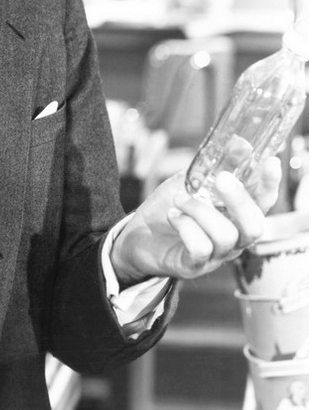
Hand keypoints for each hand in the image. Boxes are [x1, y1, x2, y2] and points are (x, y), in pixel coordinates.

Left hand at [110, 158, 280, 285]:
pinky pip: (201, 248)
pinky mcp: (193, 266)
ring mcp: (215, 256)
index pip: (263, 203)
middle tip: (222, 179)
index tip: (271, 161)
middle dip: (240, 200)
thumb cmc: (171, 206)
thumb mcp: (193, 181)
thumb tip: (242, 143)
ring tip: (179, 199)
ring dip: (200, 210)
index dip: (270, 184)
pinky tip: (172, 215)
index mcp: (236, 216)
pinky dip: (185, 226)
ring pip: (225, 235)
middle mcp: (233, 239)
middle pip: (254, 226)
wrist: (137, 234)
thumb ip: (217, 165)